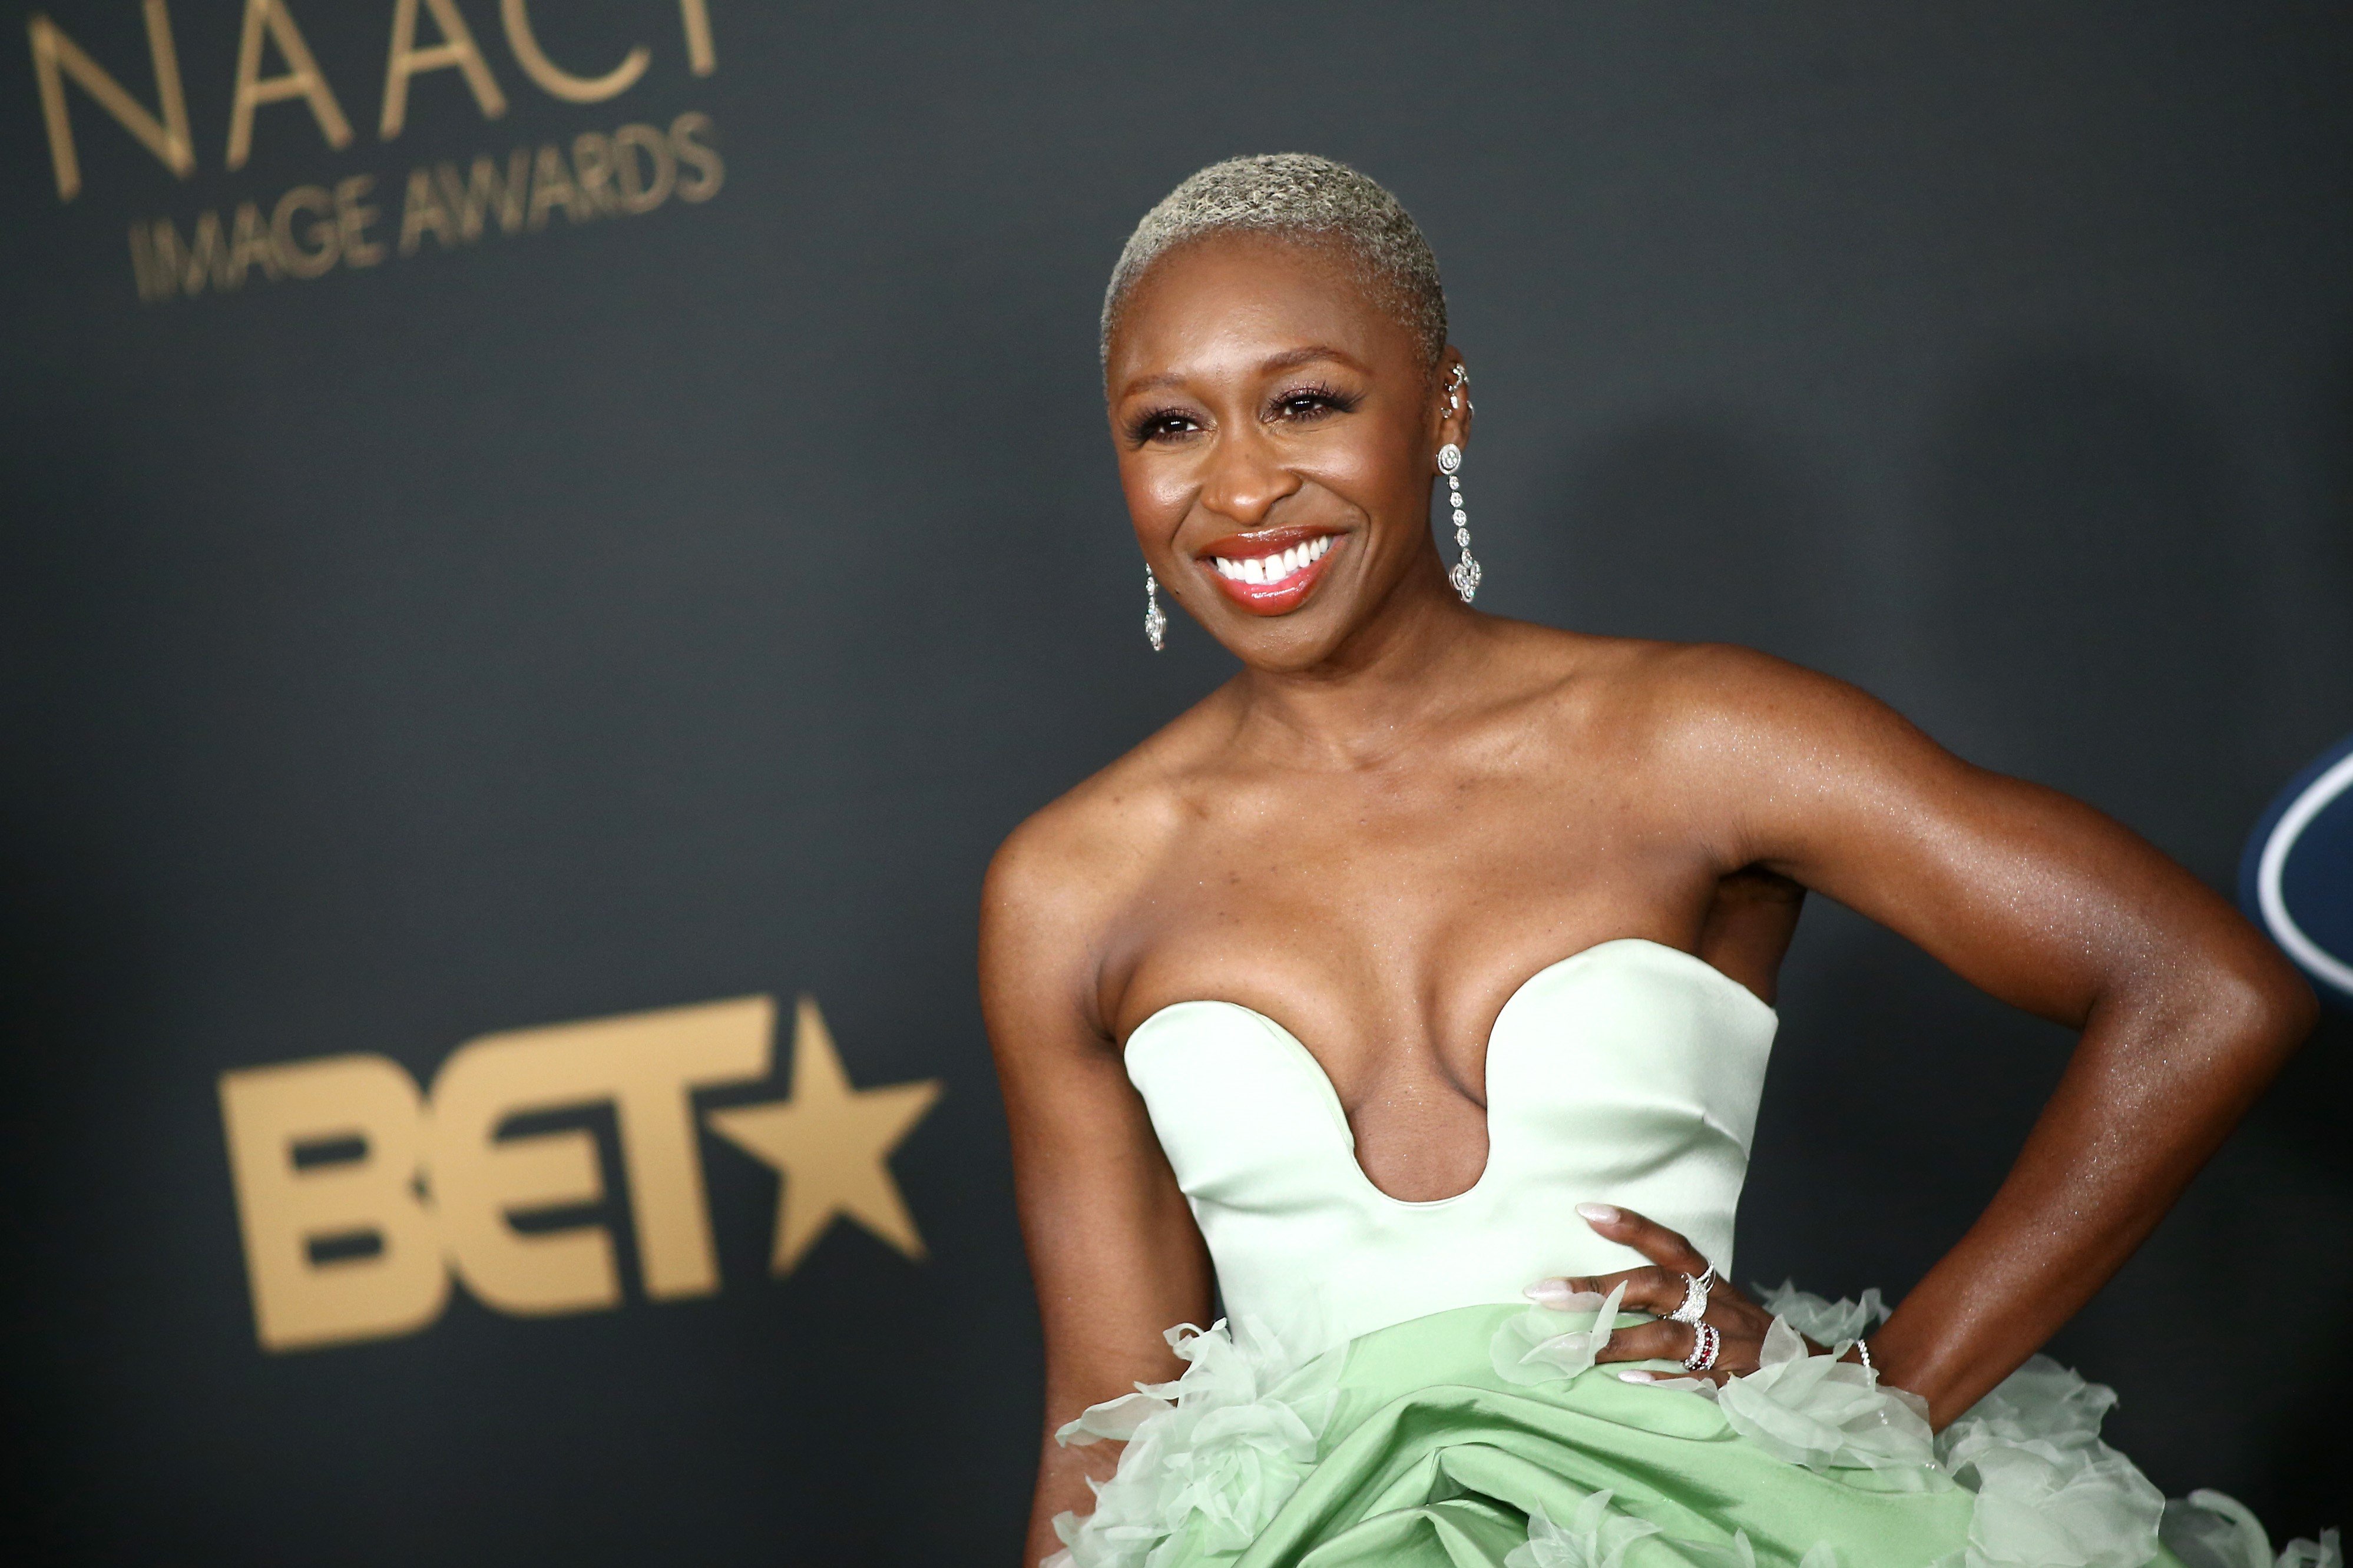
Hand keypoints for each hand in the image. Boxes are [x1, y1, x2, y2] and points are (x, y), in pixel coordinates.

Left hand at [1523, 1202, 1808, 1385]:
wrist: (1824, 1377)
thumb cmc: (1757, 1340)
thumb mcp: (1722, 1308)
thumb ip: (1674, 1297)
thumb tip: (1607, 1292)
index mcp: (1714, 1285)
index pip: (1670, 1245)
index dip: (1631, 1226)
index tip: (1584, 1209)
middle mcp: (1718, 1307)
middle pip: (1655, 1285)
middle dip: (1598, 1287)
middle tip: (1542, 1290)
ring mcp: (1727, 1345)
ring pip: (1667, 1334)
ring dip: (1616, 1339)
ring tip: (1572, 1347)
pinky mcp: (1736, 1383)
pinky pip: (1694, 1380)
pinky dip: (1662, 1380)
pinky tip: (1625, 1381)